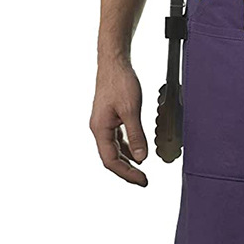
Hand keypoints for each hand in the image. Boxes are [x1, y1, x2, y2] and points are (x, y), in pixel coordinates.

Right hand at [90, 57, 148, 186]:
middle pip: (111, 158)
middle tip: (144, 180)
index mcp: (100, 129)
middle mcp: (99, 129)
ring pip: (114, 149)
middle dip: (127, 171)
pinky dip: (127, 147)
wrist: (114, 63)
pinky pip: (117, 139)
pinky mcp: (110, 117)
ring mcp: (104, 123)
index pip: (111, 161)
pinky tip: (137, 151)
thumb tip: (141, 158)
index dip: (127, 173)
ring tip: (141, 170)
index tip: (143, 180)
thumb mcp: (131, 110)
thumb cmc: (120, 83)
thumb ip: (136, 135)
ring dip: (127, 160)